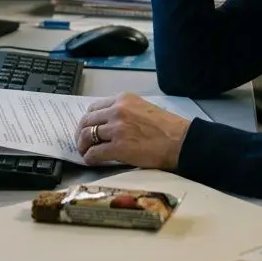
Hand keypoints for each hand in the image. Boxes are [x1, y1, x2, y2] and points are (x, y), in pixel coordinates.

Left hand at [75, 92, 190, 168]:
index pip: (94, 107)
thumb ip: (124, 112)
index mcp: (123, 99)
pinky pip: (95, 152)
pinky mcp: (118, 147)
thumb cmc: (167, 127)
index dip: (88, 120)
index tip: (88, 128)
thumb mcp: (142, 108)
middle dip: (82, 133)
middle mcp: (117, 111)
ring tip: (86, 152)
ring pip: (88, 136)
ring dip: (83, 146)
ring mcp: (117, 129)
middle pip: (87, 121)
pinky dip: (90, 158)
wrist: (180, 141)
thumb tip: (108, 124)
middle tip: (82, 142)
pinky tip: (92, 161)